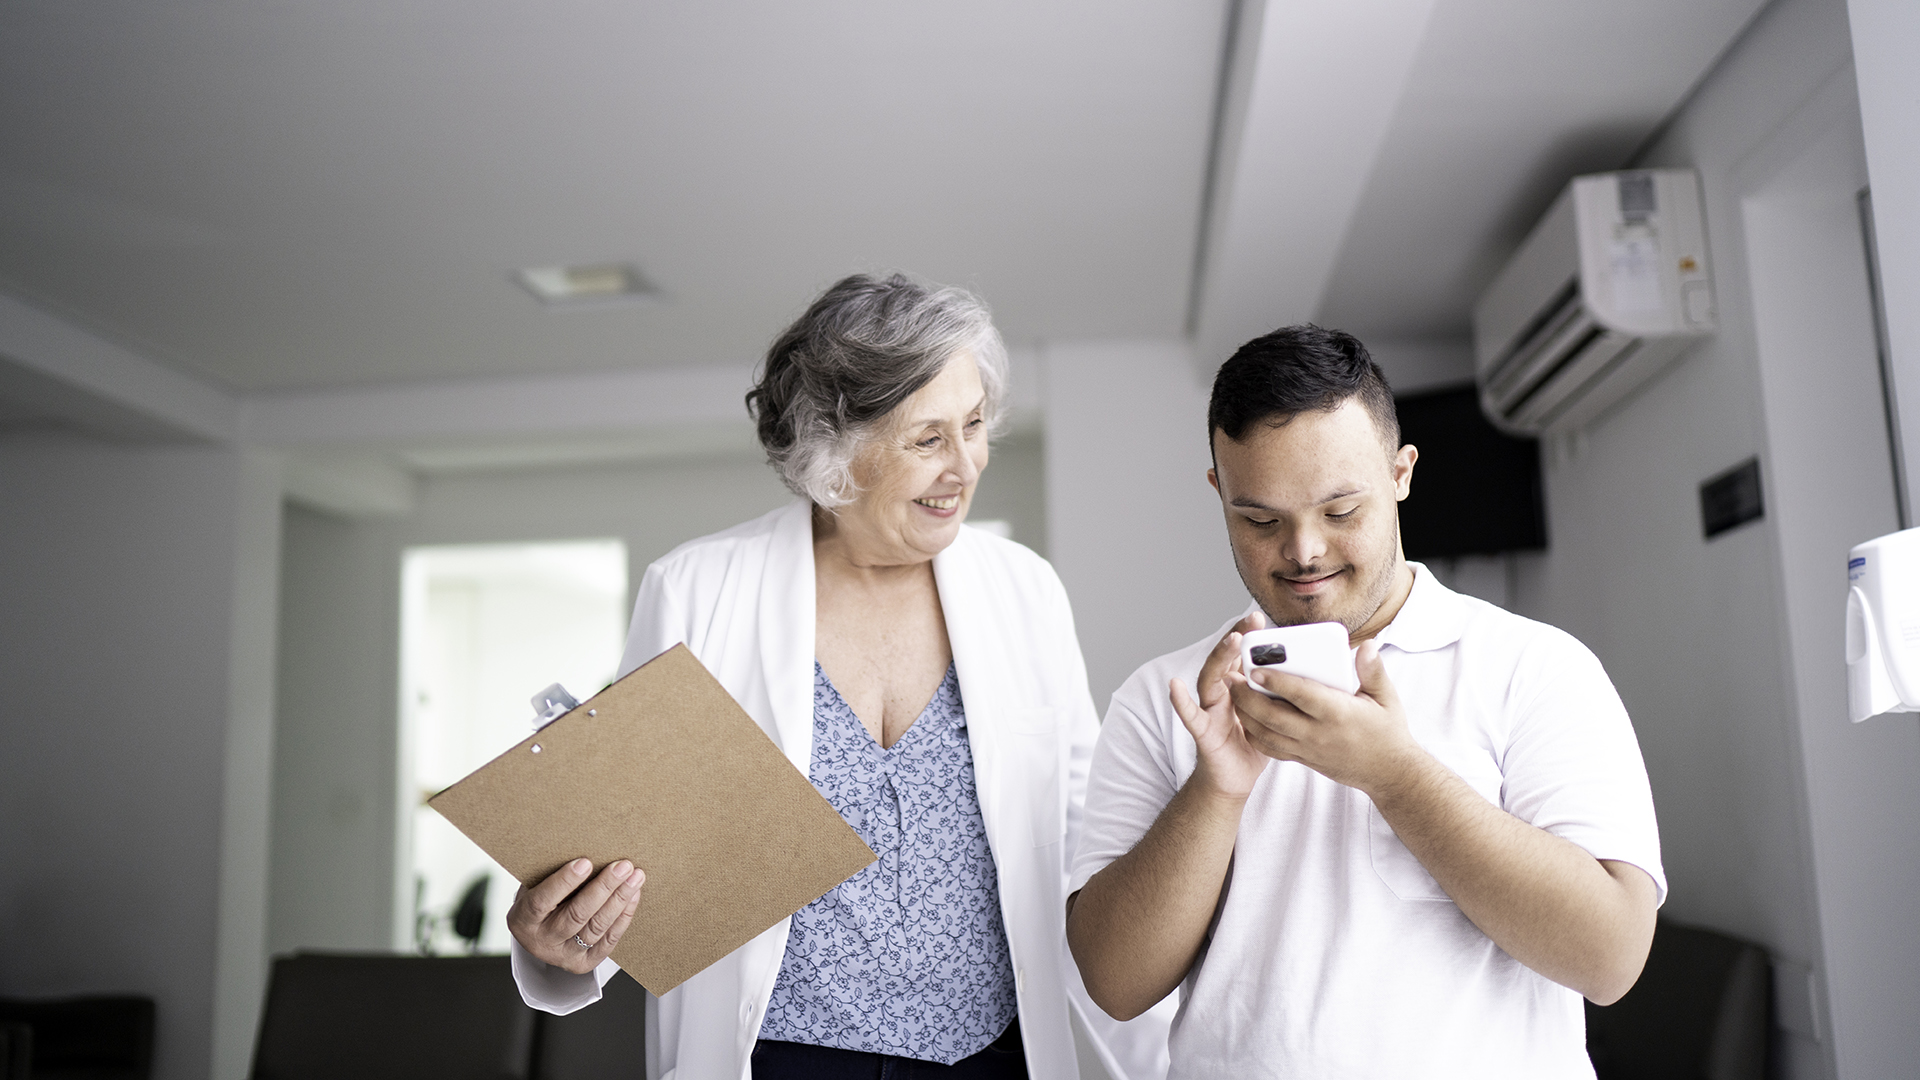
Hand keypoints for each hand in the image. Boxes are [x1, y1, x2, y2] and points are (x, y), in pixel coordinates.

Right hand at [506, 858, 643, 973]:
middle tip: (622, 867)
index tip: (586, 862)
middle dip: (603, 888)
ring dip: (619, 900)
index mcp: (523, 920)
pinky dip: (623, 917)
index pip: (542, 901)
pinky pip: (608, 941)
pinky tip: (632, 896)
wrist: (540, 933)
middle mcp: (542, 943)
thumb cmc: (540, 899)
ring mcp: (563, 956)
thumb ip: (551, 873)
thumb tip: (585, 849)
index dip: (564, 882)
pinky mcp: (583, 964)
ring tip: (635, 877)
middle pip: (576, 916)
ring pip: (596, 928)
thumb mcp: (535, 886)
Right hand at [1169, 613, 1271, 799]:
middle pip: (1226, 660)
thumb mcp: (1274, 716)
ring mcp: (1210, 710)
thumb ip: (1283, 696)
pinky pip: (1190, 715)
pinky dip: (1181, 701)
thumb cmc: (1254, 747)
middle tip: (1252, 620)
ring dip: (1218, 658)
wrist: (1234, 780)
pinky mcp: (1203, 731)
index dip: (1249, 637)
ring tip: (1229, 641)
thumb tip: (1315, 677)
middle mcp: (1222, 694)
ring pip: (1210, 679)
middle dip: (1236, 638)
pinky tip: (1175, 686)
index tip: (1260, 618)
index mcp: (1239, 688)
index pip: (1242, 656)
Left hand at [1228, 640, 1425, 795]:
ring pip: (1267, 734)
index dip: (1277, 682)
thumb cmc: (1387, 731)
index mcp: (1338, 713)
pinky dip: (1256, 735)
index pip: (1301, 695)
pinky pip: (1272, 749)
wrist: (1388, 773)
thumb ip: (1373, 671)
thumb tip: (1366, 646)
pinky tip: (1247, 719)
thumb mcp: (1386, 698)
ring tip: (1234, 695)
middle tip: (1233, 678)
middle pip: (1274, 716)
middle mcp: (1319, 734)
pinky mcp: (1304, 759)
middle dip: (1249, 697)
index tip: (1257, 669)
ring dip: (1246, 715)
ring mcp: (1309, 749)